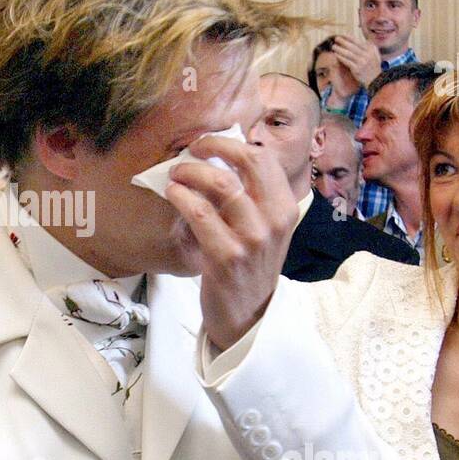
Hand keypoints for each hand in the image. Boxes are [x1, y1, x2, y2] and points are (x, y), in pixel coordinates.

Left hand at [164, 135, 297, 350]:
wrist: (248, 316)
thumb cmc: (250, 266)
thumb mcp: (264, 229)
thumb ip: (252, 197)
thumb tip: (220, 157)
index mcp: (286, 208)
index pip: (264, 158)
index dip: (232, 143)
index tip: (209, 144)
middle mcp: (274, 220)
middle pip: (249, 161)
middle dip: (215, 146)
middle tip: (192, 149)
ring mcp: (252, 239)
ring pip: (221, 184)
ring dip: (191, 171)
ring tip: (176, 174)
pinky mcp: (226, 257)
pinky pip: (199, 213)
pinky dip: (181, 196)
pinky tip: (172, 193)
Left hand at [332, 34, 380, 89]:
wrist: (376, 79)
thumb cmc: (373, 65)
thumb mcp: (374, 53)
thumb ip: (369, 45)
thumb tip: (361, 38)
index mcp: (370, 49)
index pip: (357, 41)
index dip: (348, 38)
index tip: (342, 35)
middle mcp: (367, 55)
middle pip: (352, 46)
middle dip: (343, 42)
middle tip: (336, 38)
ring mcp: (362, 62)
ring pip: (348, 53)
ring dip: (339, 49)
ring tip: (334, 46)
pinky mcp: (357, 69)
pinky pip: (347, 61)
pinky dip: (341, 57)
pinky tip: (336, 55)